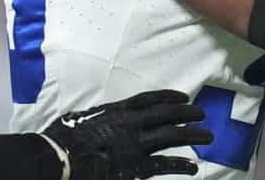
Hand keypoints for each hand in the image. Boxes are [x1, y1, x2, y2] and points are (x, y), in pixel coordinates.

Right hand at [41, 89, 213, 179]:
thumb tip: (102, 117)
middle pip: (167, 114)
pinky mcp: (135, 168)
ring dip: (193, 135)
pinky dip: (180, 165)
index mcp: (117, 111)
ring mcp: (135, 145)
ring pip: (173, 135)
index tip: (184, 96)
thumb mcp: (81, 120)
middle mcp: (131, 124)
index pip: (150, 99)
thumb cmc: (61, 140)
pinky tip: (193, 168)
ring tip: (209, 136)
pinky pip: (164, 165)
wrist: (56, 159)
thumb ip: (99, 117)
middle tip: (202, 114)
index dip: (169, 97)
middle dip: (187, 113)